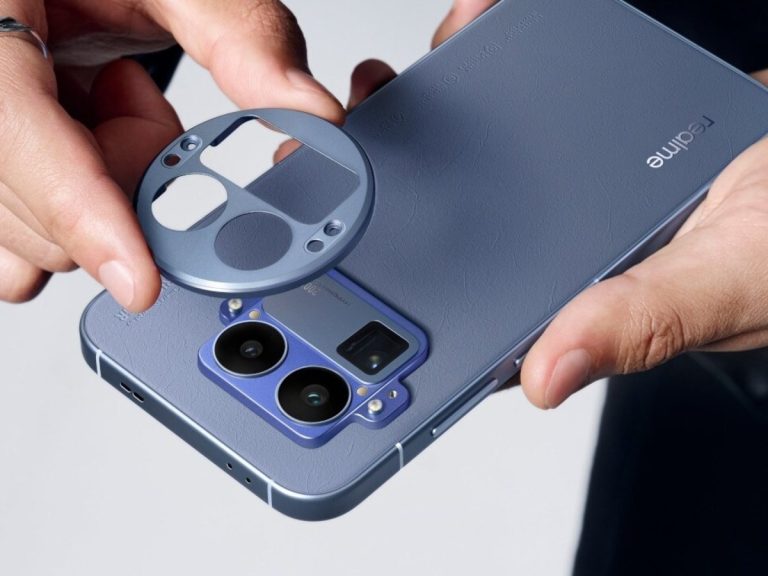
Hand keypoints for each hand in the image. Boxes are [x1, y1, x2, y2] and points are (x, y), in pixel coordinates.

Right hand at [0, 0, 342, 310]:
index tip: (140, 281)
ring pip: (33, 233)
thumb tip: (311, 111)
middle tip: (140, 104)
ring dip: (105, 190)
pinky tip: (85, 142)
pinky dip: (79, 212)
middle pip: (36, 203)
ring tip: (110, 103)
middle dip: (124, 182)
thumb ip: (242, 37)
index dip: (82, 213)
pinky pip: (18, 236)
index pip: (13, 133)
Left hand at [310, 2, 767, 409]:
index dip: (389, 305)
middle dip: (378, 198)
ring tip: (380, 93)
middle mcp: (551, 260)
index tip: (327, 260)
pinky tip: (464, 44)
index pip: (462, 321)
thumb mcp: (721, 280)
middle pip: (445, 237)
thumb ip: (643, 320)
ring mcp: (554, 203)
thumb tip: (551, 369)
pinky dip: (483, 72)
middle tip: (327, 160)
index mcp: (568, 309)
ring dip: (418, 131)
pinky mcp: (567, 151)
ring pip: (466, 171)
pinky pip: (510, 112)